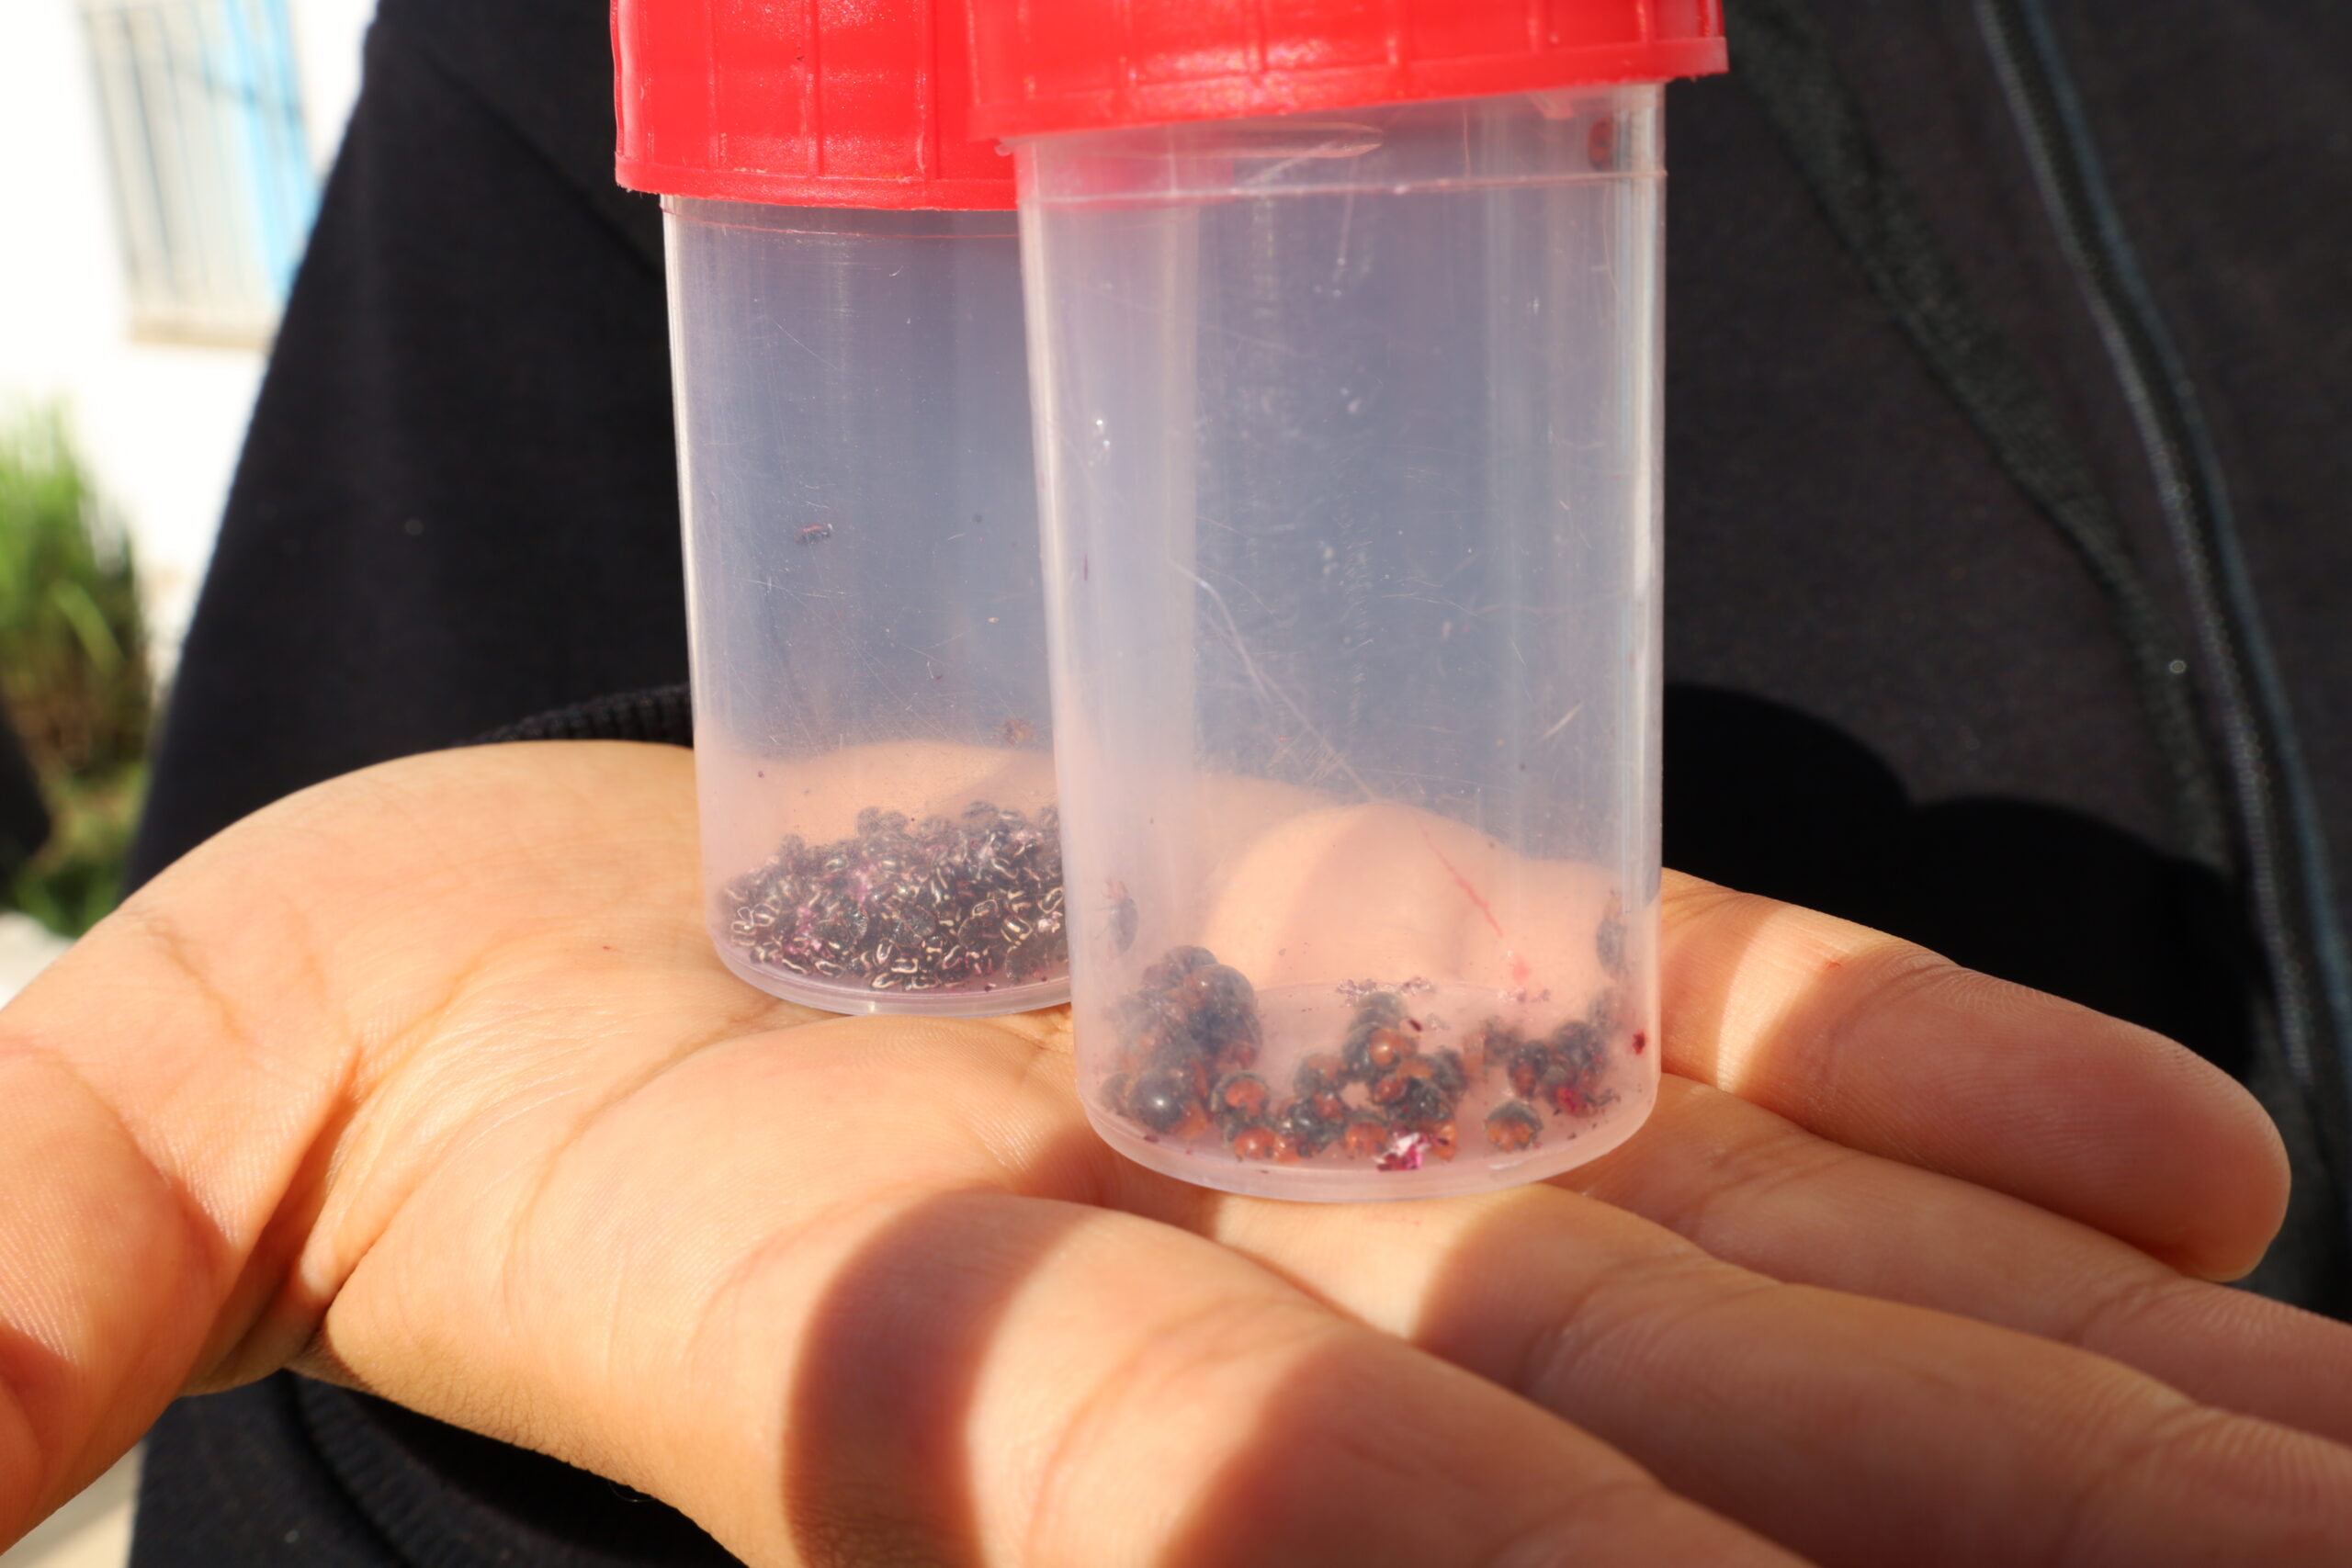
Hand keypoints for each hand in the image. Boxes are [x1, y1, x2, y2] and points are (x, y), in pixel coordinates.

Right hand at [4, 742, 2347, 1566]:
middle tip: (2344, 1556)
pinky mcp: (1431, 968)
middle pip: (1652, 1454)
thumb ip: (67, 1255)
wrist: (564, 925)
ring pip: (1760, 1285)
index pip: (1265, 1504)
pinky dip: (1940, 1087)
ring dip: (2071, 1378)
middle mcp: (1228, 1311)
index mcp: (932, 1374)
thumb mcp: (157, 1120)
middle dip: (1994, 1523)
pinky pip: (1720, 1055)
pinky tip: (2187, 1172)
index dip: (1508, 1560)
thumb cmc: (367, 1022)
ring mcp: (1374, 1140)